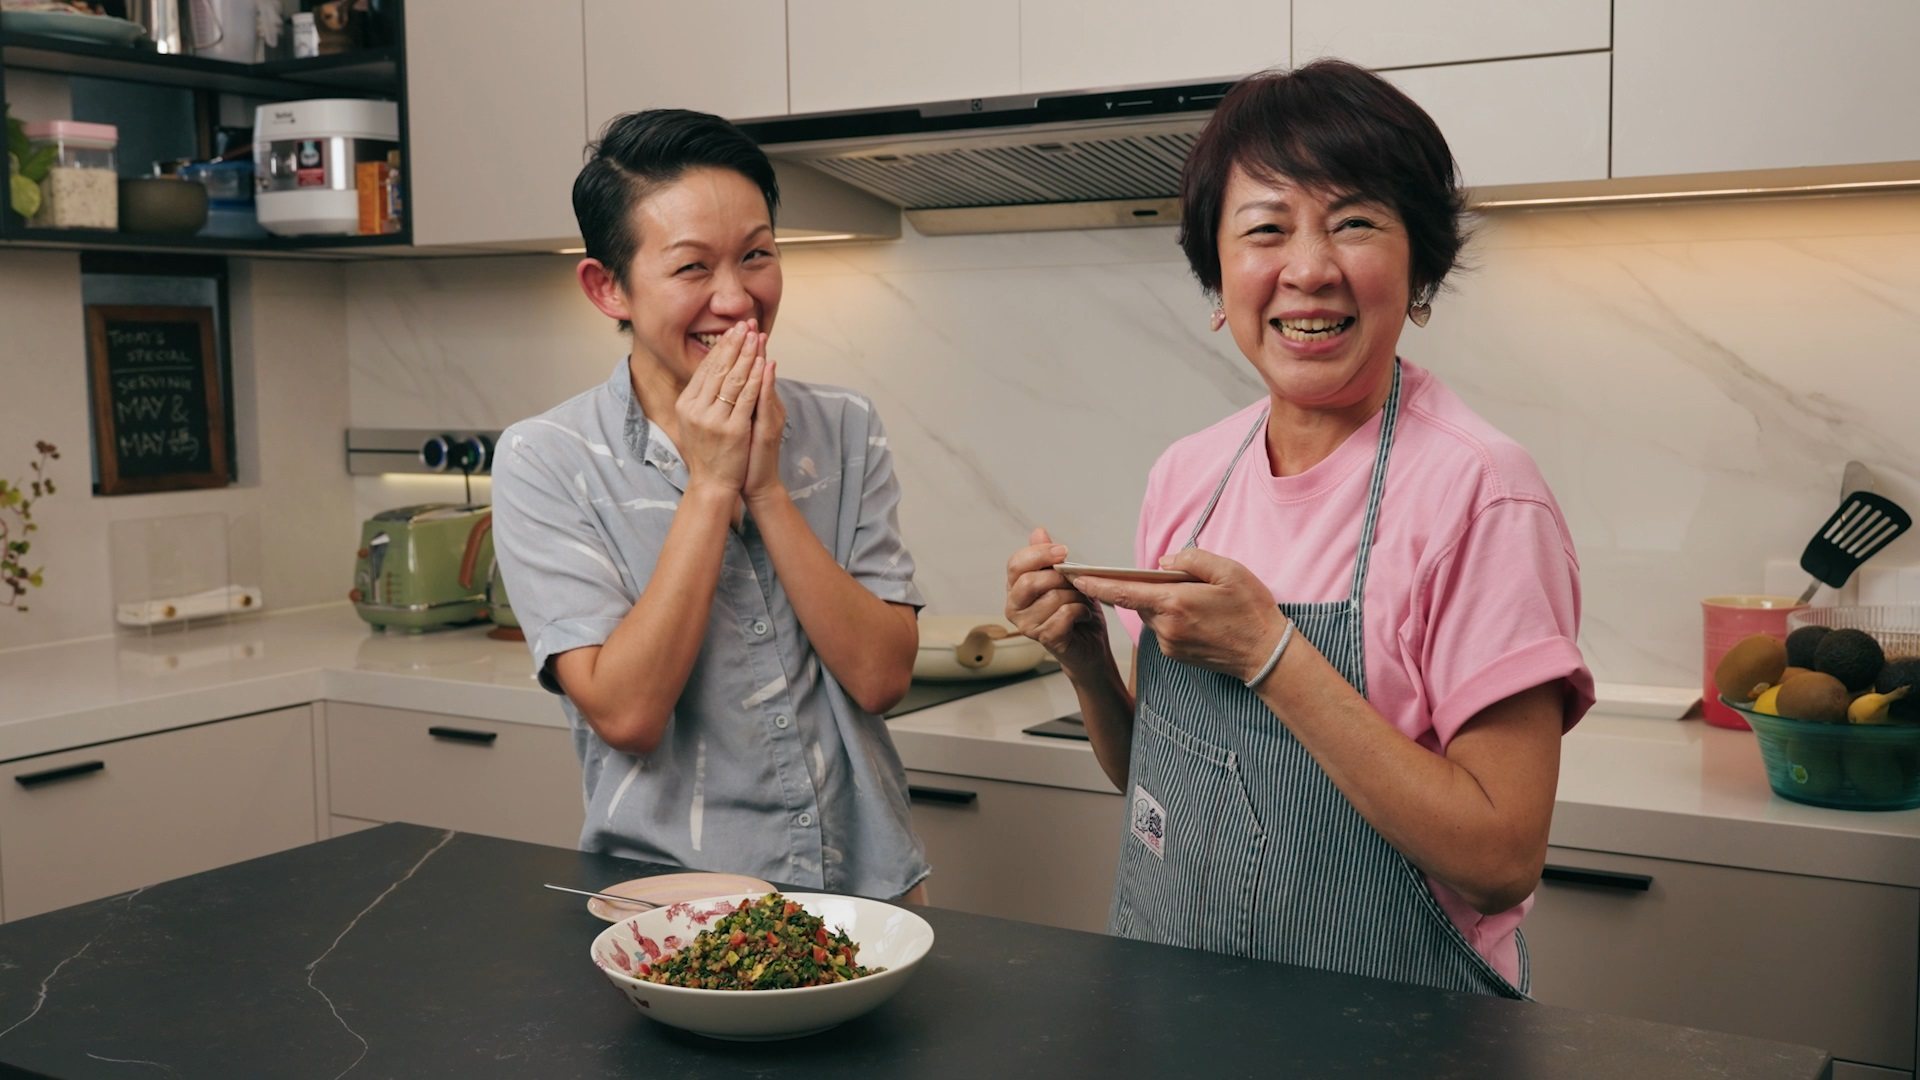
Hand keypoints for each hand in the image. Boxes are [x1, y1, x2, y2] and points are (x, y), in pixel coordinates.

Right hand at [675, 321, 764, 495]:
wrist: (713, 483)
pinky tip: (764, 363)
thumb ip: (700, 396)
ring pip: (733, 379)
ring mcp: (713, 420)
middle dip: (735, 344)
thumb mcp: (695, 421)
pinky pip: (747, 397)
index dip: (720, 347)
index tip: (733, 330)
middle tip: (746, 323)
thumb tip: (712, 367)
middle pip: (718, 368)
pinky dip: (756, 378)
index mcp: (685, 404)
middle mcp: (695, 409)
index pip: (705, 368)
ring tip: (757, 336)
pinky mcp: (732, 430)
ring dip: (747, 354)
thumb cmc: (707, 451)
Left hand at [742, 333, 787, 507]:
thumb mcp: (740, 423)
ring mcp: (770, 416)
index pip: (751, 371)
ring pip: (764, 382)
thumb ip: (739, 401)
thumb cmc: (744, 454)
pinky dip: (766, 384)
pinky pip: (766, 402)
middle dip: (752, 346)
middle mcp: (767, 405)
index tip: (740, 327)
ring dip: (761, 357)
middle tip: (749, 321)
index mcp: (758, 403)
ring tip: (758, 335)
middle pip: (758, 371)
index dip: (745, 349)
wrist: (754, 483)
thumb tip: (728, 382)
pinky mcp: (770, 428)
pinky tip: (766, 367)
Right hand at [1005, 527, 1108, 669]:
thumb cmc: (1075, 609)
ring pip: (1053, 597)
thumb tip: (1038, 531)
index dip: (1039, 554)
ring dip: (1076, 596)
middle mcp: (1014, 607)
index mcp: (1016, 587)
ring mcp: (1027, 625)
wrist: (1090, 643)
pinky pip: (1065, 614)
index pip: (1016, 564)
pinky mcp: (1045, 639)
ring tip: (1082, 601)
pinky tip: (1083, 615)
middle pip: (1030, 581)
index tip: (1063, 552)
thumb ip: (1048, 557)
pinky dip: (1081, 611)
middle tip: (1077, 581)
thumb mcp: (1065, 577)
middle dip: (1060, 577)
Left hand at [1069, 548, 1285, 681]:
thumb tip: (1163, 562)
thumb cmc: (1251, 610)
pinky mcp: (1175, 654)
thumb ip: (1192, 559)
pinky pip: (1162, 629)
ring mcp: (1169, 644)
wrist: (1266, 655)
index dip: (1095, 583)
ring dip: (1160, 602)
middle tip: (1166, 577)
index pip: (1122, 592)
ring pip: (1151, 614)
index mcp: (1174, 603)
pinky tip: (1194, 614)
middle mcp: (1165, 627)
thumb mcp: (1229, 571)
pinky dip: (1169, 617)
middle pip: (1137, 601)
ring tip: (1192, 597)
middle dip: (1142, 587)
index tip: (1073, 575)